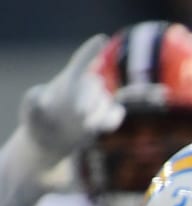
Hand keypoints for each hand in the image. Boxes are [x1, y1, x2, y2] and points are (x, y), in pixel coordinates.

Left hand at [20, 35, 120, 161]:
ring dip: (97, 114)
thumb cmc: (38, 120)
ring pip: (106, 102)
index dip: (91, 50)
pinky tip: (103, 126)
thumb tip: (46, 99)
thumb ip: (35, 102)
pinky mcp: (106, 115)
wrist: (51, 138)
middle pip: (94, 87)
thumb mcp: (32, 110)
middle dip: (88, 100)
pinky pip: (116, 112)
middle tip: (79, 115)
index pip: (81, 61)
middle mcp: (85, 87)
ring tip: (85, 125)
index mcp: (68, 79)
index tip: (101, 38)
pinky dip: (112, 118)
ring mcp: (98, 101)